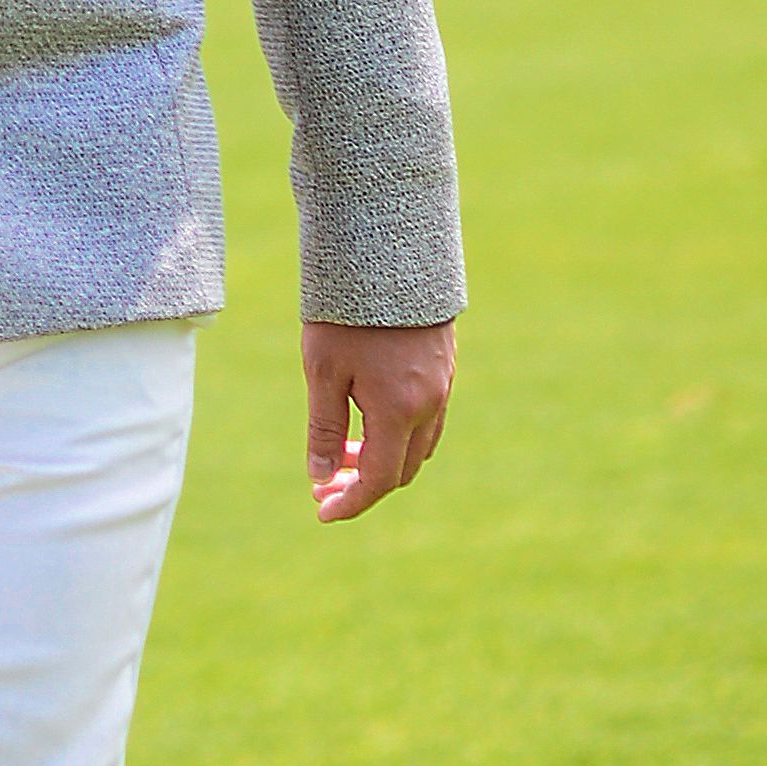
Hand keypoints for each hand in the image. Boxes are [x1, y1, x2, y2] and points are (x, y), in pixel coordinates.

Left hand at [305, 318, 452, 521]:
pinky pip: (427, 418)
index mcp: (400, 410)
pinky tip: (367, 421)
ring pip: (418, 445)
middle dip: (364, 483)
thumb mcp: (324, 372)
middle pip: (403, 468)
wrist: (389, 254)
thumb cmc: (347, 313)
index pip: (380, 479)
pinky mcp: (445, 366)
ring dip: (384, 459)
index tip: (322, 512)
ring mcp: (443, 385)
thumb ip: (324, 429)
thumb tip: (321, 477)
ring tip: (342, 452)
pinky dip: (399, 434)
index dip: (351, 502)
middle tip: (325, 483)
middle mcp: (430, 404)